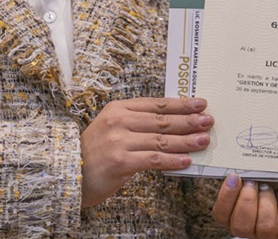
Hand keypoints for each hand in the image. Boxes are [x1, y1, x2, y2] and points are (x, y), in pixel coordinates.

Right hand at [80, 97, 213, 207]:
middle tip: (208, 121)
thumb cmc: (94, 152)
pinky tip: (186, 160)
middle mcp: (118, 121)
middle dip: (189, 120)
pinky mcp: (120, 161)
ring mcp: (119, 141)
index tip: (200, 104)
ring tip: (203, 140)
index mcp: (118, 108)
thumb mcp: (112, 128)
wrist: (68, 173)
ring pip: (161, 140)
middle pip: (162, 120)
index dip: (181, 104)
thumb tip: (174, 124)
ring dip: (186, 140)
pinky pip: (153, 159)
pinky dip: (172, 160)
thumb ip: (138, 123)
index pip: (156, 104)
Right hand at [212, 177, 277, 237]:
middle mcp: (249, 229)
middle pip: (241, 226)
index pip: (221, 214)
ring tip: (268, 187)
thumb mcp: (253, 177)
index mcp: (232, 217)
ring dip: (267, 201)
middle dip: (247, 201)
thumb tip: (237, 167)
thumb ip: (242, 177)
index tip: (234, 178)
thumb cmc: (268, 182)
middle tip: (253, 182)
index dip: (226, 197)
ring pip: (266, 226)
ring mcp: (269, 233)